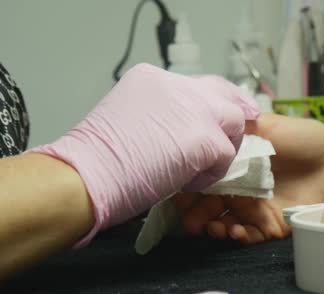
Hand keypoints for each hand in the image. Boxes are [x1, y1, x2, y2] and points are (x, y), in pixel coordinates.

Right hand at [31, 63, 257, 245]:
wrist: (86, 174)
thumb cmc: (94, 159)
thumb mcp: (126, 118)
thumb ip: (157, 116)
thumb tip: (178, 132)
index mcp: (153, 78)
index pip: (197, 85)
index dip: (211, 105)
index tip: (216, 122)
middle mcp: (177, 85)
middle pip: (223, 94)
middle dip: (231, 118)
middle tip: (231, 141)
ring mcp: (195, 109)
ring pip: (234, 120)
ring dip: (223, 146)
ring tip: (201, 167)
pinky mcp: (206, 138)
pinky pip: (226, 155)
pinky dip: (212, 173)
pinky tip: (187, 182)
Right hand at [174, 113, 323, 243]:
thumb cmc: (302, 138)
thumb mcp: (264, 125)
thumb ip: (234, 129)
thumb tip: (205, 126)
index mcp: (233, 167)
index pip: (201, 181)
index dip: (188, 189)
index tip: (180, 194)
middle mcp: (239, 190)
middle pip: (207, 207)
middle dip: (195, 216)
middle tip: (192, 220)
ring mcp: (254, 209)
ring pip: (224, 224)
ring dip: (214, 228)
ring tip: (214, 227)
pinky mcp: (272, 225)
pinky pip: (249, 236)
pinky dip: (238, 237)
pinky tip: (235, 231)